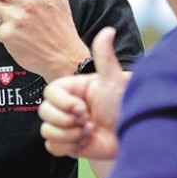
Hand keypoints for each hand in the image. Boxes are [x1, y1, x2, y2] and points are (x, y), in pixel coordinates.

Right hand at [38, 27, 129, 159]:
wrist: (133, 139)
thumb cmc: (125, 108)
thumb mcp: (114, 81)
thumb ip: (105, 56)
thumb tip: (108, 30)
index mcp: (72, 88)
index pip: (49, 93)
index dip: (63, 103)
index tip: (82, 108)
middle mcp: (66, 106)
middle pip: (43, 112)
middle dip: (67, 121)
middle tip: (88, 122)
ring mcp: (65, 125)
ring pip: (46, 131)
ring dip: (69, 136)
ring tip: (88, 133)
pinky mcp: (67, 144)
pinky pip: (51, 147)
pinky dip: (68, 148)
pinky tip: (84, 143)